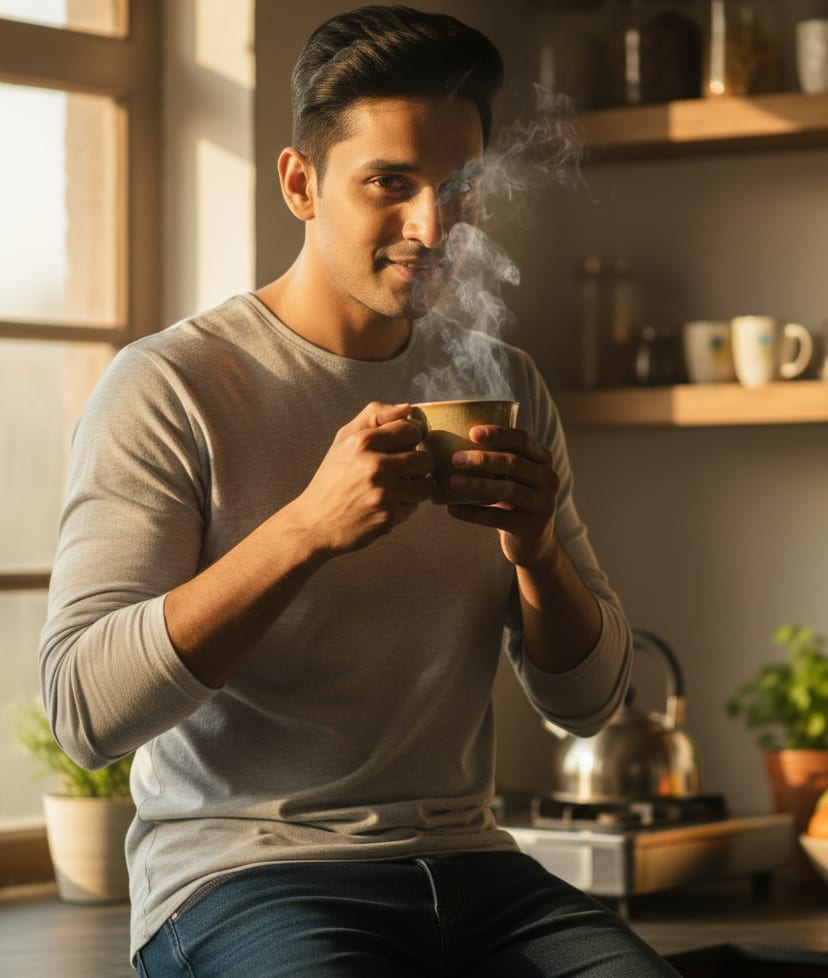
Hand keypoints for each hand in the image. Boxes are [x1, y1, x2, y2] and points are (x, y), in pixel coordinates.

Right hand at [295, 402, 432, 554]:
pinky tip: (386, 505)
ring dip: (414, 487)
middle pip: (424, 459)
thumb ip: (373, 416)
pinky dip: (404, 506)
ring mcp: (384, 493)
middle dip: (415, 466)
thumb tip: (407, 408)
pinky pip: (414, 506)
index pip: (411, 430)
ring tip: (396, 488)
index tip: (399, 448)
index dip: (409, 440)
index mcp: (362, 442)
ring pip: (425, 485)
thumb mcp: (343, 440)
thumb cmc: (331, 480)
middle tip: (398, 472)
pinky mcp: (389, 516)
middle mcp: (375, 466)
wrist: (315, 523)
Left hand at [446, 424, 559, 567]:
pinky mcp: (531, 526)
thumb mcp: (513, 477)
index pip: (522, 440)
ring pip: (508, 490)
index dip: (498, 434)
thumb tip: (451, 443)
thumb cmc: (514, 500)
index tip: (472, 432)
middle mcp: (548, 479)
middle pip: (514, 463)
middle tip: (455, 458)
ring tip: (453, 481)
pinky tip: (453, 509)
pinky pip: (498, 518)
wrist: (534, 542)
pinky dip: (474, 513)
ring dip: (478, 484)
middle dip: (483, 459)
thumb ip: (497, 459)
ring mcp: (542, 504)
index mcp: (542, 460)